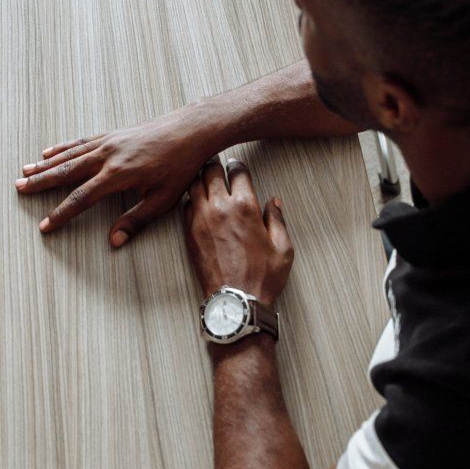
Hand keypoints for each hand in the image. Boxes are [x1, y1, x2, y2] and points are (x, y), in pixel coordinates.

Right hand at [16, 100, 225, 245]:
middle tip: (18, 188)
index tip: (44, 225)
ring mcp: (108, 142)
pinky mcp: (112, 135)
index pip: (81, 198)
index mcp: (118, 175)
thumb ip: (136, 220)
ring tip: (25, 172)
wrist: (190, 130)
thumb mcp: (163, 199)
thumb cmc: (180, 165)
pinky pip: (80, 142)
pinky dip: (62, 148)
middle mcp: (107, 156)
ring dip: (45, 165)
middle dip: (41, 183)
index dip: (61, 214)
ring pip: (69, 155)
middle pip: (66, 172)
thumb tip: (113, 241)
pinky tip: (50, 152)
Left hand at [182, 157, 292, 305]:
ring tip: (207, 182)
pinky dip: (192, 200)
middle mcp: (220, 207)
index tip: (237, 167)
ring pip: (194, 184)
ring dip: (200, 180)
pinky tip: (200, 204)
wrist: (235, 302)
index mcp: (245, 207)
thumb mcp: (283, 248)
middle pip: (210, 170)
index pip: (237, 172)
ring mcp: (201, 219)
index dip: (238, 166)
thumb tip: (273, 202)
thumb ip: (277, 220)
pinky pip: (186, 205)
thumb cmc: (262, 277)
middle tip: (218, 168)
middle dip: (215, 166)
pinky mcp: (189, 232)